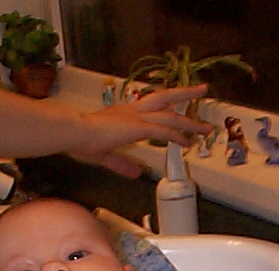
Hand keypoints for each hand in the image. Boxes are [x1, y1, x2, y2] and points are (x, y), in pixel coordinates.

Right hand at [69, 84, 211, 177]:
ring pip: (170, 116)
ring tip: (204, 127)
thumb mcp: (105, 154)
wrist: (73, 131)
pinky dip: (177, 136)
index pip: (150, 106)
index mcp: (123, 113)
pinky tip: (187, 142)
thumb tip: (136, 173)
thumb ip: (122, 163)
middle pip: (165, 98)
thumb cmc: (80, 139)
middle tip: (201, 90)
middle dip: (184, 94)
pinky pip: (163, 131)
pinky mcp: (137, 127)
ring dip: (189, 121)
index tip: (175, 109)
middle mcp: (132, 110)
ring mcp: (136, 117)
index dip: (165, 107)